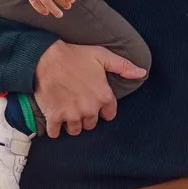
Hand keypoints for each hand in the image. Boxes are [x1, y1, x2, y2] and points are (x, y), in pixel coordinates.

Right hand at [33, 39, 147, 137]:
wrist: (46, 58)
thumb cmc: (75, 55)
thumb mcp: (102, 56)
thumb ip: (124, 66)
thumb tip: (142, 73)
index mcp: (103, 96)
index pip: (109, 114)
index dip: (103, 109)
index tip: (95, 103)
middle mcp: (89, 109)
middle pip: (92, 124)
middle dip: (87, 116)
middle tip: (80, 105)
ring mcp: (71, 114)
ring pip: (75, 130)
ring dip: (72, 123)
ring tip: (68, 112)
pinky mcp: (54, 116)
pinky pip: (55, 132)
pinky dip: (55, 129)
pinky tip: (55, 121)